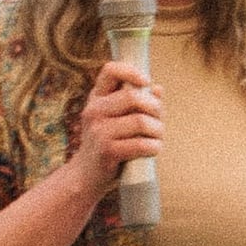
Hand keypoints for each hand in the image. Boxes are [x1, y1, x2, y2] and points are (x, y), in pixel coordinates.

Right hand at [69, 58, 166, 196]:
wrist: (86, 175)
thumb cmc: (107, 143)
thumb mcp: (115, 119)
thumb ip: (135, 104)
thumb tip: (158, 89)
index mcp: (96, 98)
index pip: (111, 70)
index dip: (132, 72)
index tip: (146, 83)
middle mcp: (94, 111)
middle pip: (133, 97)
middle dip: (156, 109)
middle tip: (160, 121)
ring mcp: (98, 131)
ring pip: (141, 122)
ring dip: (158, 131)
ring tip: (158, 137)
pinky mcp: (107, 151)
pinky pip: (140, 144)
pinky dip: (154, 147)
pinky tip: (153, 149)